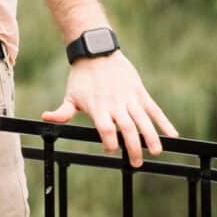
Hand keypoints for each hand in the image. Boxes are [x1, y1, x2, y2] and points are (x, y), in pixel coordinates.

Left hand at [41, 52, 176, 167]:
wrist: (97, 53)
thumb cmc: (82, 78)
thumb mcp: (70, 96)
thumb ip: (62, 112)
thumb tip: (45, 118)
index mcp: (98, 108)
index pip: (105, 129)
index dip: (109, 142)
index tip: (110, 150)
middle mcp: (116, 104)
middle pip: (126, 128)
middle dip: (133, 147)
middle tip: (137, 163)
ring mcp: (130, 98)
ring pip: (143, 120)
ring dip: (151, 137)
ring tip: (156, 152)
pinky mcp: (140, 93)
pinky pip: (154, 109)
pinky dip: (164, 122)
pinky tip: (172, 135)